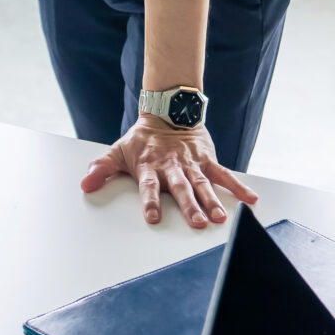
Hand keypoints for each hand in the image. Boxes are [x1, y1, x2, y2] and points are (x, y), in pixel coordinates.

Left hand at [81, 117, 257, 227]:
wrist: (168, 111)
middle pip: (180, 187)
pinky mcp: (208, 159)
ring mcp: (191, 163)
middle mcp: (172, 166)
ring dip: (211, 201)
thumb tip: (84, 184)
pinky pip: (224, 174)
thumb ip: (102, 168)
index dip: (150, 201)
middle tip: (197, 223)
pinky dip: (237, 186)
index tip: (153, 217)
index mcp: (150, 166)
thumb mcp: (119, 151)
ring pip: (202, 184)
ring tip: (219, 217)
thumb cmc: (143, 139)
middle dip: (189, 205)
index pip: (149, 186)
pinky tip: (250, 199)